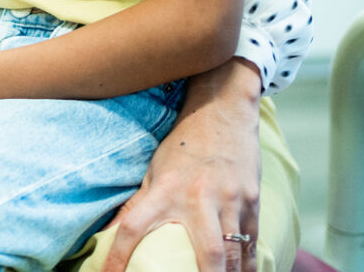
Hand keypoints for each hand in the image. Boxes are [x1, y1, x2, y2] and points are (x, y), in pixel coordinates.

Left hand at [100, 63, 261, 271]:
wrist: (223, 109)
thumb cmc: (183, 142)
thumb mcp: (154, 168)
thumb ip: (138, 203)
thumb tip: (110, 234)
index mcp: (166, 188)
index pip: (133, 227)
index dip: (118, 257)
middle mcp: (200, 197)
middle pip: (207, 252)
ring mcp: (231, 200)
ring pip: (234, 252)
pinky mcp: (252, 201)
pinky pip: (253, 242)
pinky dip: (248, 265)